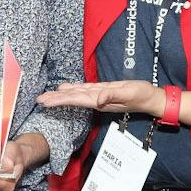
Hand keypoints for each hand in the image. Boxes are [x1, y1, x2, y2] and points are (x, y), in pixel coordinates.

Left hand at [36, 80, 163, 117]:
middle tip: (39, 99)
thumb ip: (112, 95)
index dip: (59, 100)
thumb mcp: (129, 93)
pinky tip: (66, 88)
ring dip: (61, 95)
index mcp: (100, 101)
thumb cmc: (142, 96)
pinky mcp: (104, 91)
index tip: (46, 102)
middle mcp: (97, 100)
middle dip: (55, 99)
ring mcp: (99, 96)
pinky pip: (84, 90)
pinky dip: (74, 89)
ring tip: (47, 95)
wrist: (151, 99)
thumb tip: (97, 99)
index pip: (75, 100)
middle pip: (72, 99)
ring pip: (76, 95)